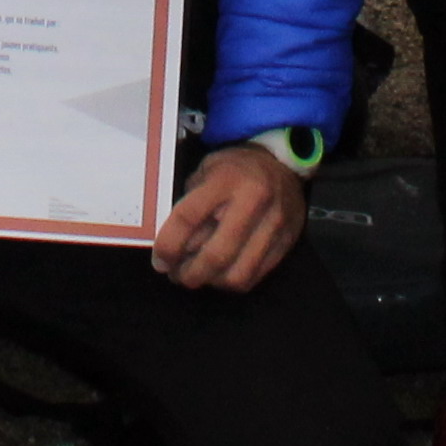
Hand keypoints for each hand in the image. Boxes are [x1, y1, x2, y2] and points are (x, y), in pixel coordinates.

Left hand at [151, 145, 304, 291]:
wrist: (282, 163)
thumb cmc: (235, 168)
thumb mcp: (206, 172)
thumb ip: (189, 204)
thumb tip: (170, 245)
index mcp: (227, 179)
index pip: (189, 217)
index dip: (168, 245)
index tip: (159, 260)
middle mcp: (253, 202)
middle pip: (216, 254)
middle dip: (189, 274)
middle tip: (176, 274)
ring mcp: (274, 225)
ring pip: (236, 274)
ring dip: (210, 282)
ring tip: (198, 276)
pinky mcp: (286, 243)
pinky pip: (254, 277)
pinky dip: (230, 283)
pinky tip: (219, 274)